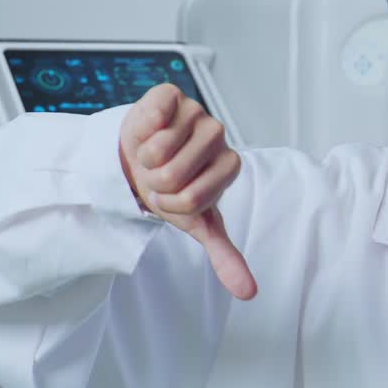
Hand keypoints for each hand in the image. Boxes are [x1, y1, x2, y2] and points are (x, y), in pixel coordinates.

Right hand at [119, 83, 255, 299]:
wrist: (138, 157)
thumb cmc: (171, 187)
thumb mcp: (195, 221)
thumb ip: (224, 254)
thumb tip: (249, 293)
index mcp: (230, 166)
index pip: (193, 199)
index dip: (170, 203)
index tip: (171, 196)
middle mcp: (218, 136)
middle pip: (174, 175)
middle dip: (154, 183)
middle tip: (157, 175)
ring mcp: (196, 112)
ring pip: (159, 148)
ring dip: (144, 158)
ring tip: (150, 155)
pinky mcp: (171, 94)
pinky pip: (153, 116)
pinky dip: (142, 130)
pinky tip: (147, 131)